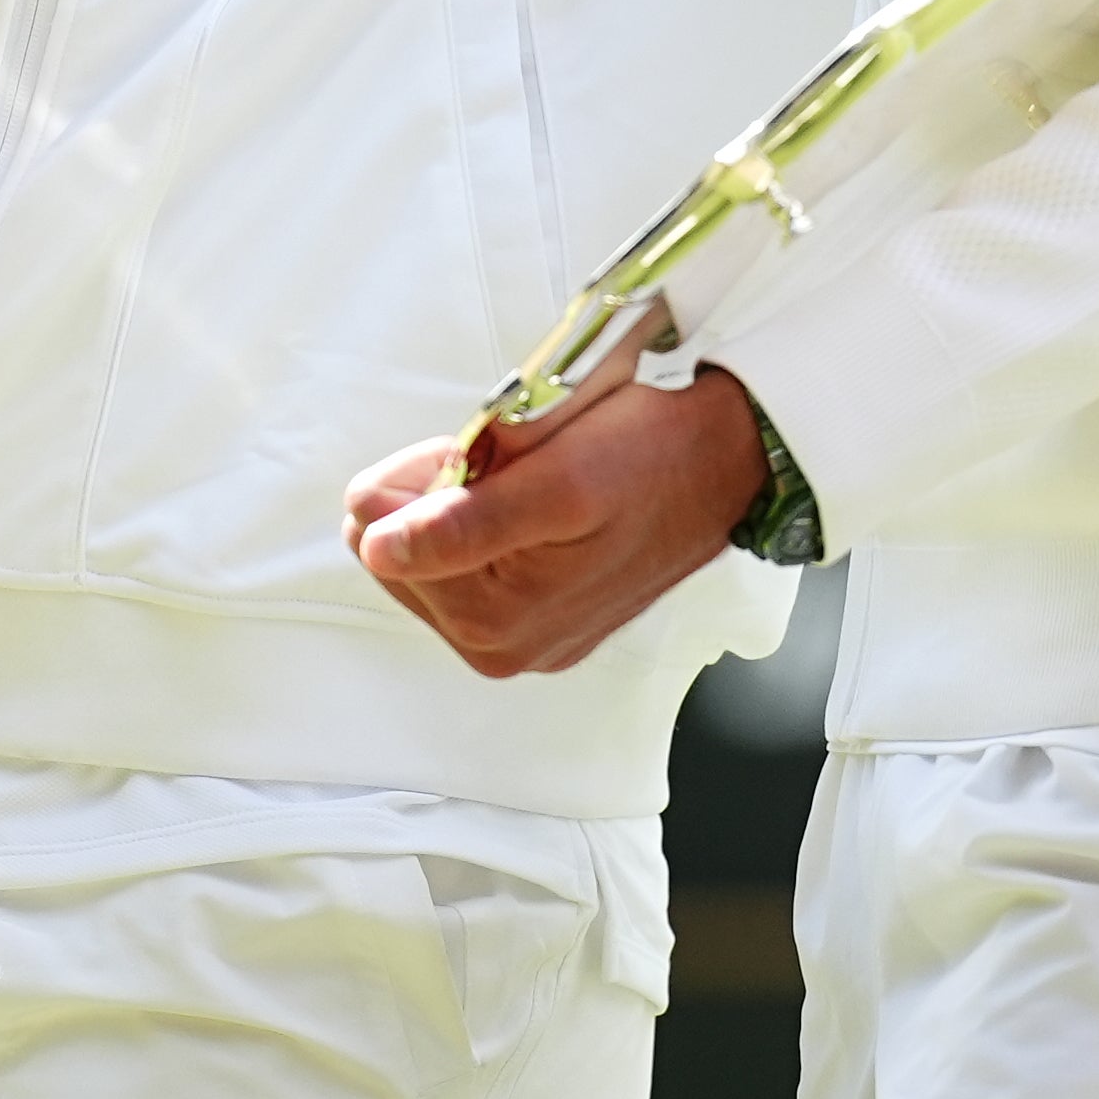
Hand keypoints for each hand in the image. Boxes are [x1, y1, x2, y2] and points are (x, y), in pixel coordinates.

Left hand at [343, 368, 767, 677]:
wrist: (722, 462)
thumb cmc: (647, 459)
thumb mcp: (552, 479)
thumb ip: (459, 522)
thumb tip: (376, 548)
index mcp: (495, 622)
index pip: (378, 537)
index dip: (422, 474)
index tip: (482, 451)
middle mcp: (502, 647)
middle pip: (399, 552)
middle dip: (440, 491)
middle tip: (511, 461)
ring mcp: (522, 639)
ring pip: (432, 553)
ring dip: (465, 502)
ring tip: (531, 478)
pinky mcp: (540, 620)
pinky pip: (472, 563)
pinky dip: (490, 518)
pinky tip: (539, 502)